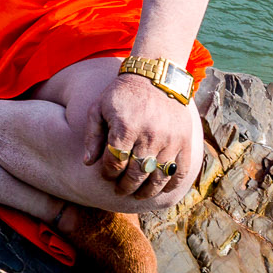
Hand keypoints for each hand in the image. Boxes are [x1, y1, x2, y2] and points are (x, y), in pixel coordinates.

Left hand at [83, 72, 197, 199]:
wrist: (155, 78)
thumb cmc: (122, 94)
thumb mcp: (98, 108)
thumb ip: (92, 136)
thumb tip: (87, 163)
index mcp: (125, 127)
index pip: (115, 162)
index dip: (108, 173)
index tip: (107, 175)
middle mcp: (149, 135)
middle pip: (136, 174)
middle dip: (126, 186)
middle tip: (120, 191)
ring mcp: (170, 140)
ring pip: (158, 177)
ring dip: (148, 191)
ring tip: (139, 194)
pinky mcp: (185, 141)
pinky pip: (180, 171)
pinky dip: (172, 184)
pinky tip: (163, 188)